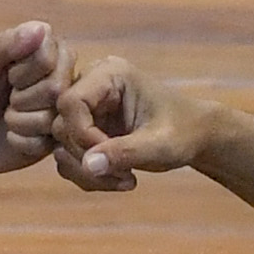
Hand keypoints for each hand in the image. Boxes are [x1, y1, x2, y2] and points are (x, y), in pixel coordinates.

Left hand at [0, 19, 70, 175]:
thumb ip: (6, 44)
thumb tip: (41, 27)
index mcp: (47, 48)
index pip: (48, 57)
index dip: (22, 71)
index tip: (6, 73)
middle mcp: (61, 75)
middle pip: (56, 89)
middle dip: (21, 97)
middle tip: (7, 97)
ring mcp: (60, 108)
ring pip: (51, 118)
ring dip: (18, 120)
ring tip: (7, 115)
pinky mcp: (55, 138)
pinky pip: (44, 143)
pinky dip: (20, 140)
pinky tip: (11, 135)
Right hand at [51, 53, 215, 190]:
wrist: (193, 136)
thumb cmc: (183, 132)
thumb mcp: (159, 145)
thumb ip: (124, 152)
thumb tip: (88, 164)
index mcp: (110, 74)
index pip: (71, 103)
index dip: (83, 136)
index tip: (112, 158)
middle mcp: (91, 85)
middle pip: (61, 126)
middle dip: (88, 159)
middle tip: (124, 175)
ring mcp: (86, 108)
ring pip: (62, 146)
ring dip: (89, 173)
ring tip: (125, 180)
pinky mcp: (84, 129)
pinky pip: (69, 158)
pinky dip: (89, 176)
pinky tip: (118, 178)